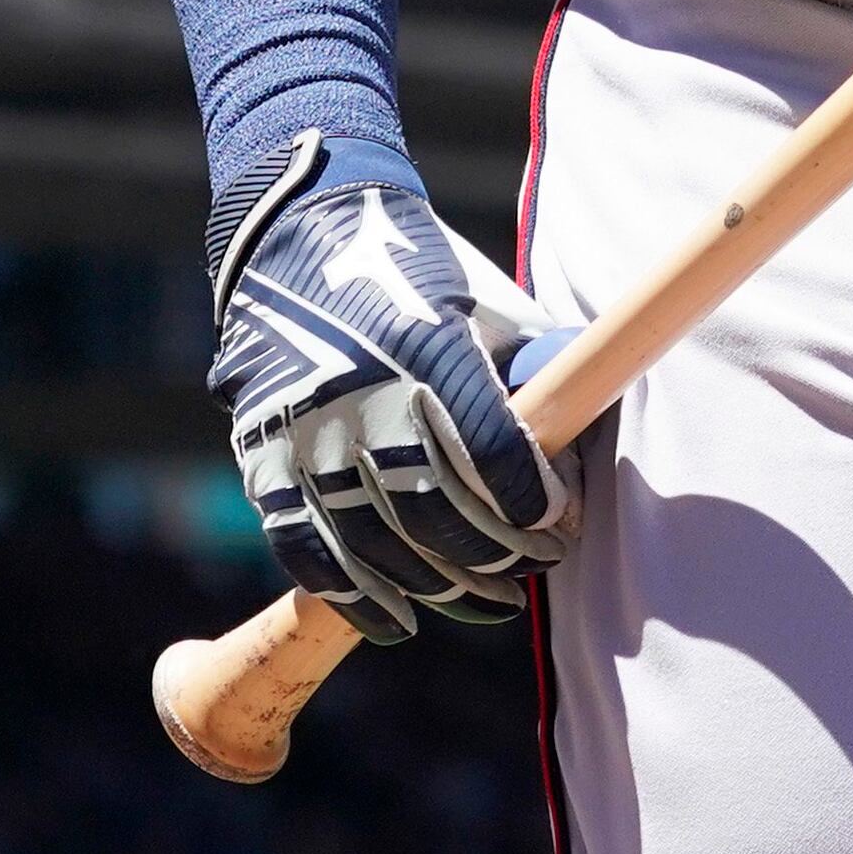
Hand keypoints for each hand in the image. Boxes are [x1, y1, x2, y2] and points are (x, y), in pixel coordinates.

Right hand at [205, 130, 579, 641]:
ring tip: (490, 599)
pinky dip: (356, 596)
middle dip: (499, 553)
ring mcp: (304, 431)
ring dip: (442, 586)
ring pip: (378, 543)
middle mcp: (361, 392)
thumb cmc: (416, 268)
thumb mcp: (485, 298)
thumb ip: (536, 362)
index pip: (495, 450)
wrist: (295, 234)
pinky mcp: (262, 457)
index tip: (563, 521)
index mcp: (427, 344)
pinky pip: (307, 550)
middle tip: (537, 564)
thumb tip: (590, 426)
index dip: (536, 500)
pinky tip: (400, 619)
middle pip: (438, 511)